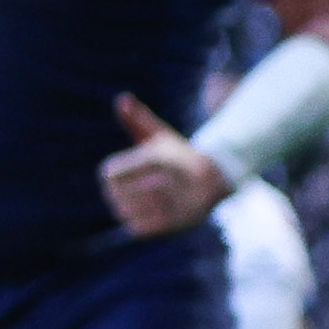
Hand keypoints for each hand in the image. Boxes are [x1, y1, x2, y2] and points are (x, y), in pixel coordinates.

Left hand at [98, 95, 226, 238]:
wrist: (216, 178)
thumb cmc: (179, 156)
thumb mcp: (161, 134)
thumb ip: (138, 119)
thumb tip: (122, 99)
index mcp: (160, 160)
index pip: (112, 172)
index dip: (111, 174)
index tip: (116, 173)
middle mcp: (169, 182)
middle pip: (117, 193)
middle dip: (116, 191)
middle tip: (120, 190)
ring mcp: (174, 205)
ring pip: (127, 211)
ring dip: (124, 208)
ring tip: (130, 201)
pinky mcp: (177, 224)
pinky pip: (140, 229)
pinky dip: (135, 222)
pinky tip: (142, 213)